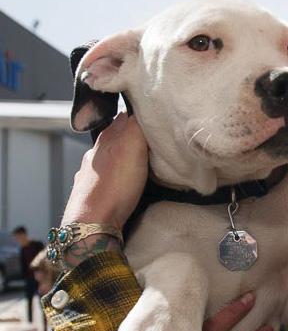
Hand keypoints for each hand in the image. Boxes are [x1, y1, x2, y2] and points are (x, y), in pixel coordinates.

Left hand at [62, 113, 147, 229]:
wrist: (92, 223)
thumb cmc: (115, 185)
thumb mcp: (132, 145)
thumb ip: (136, 124)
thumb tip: (140, 107)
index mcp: (106, 138)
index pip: (124, 117)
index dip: (139, 115)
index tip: (154, 117)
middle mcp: (95, 152)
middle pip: (117, 138)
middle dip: (133, 136)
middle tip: (153, 140)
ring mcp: (91, 173)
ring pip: (111, 158)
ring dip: (126, 157)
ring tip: (143, 161)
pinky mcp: (92, 193)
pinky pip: (108, 177)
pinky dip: (118, 175)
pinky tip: (125, 181)